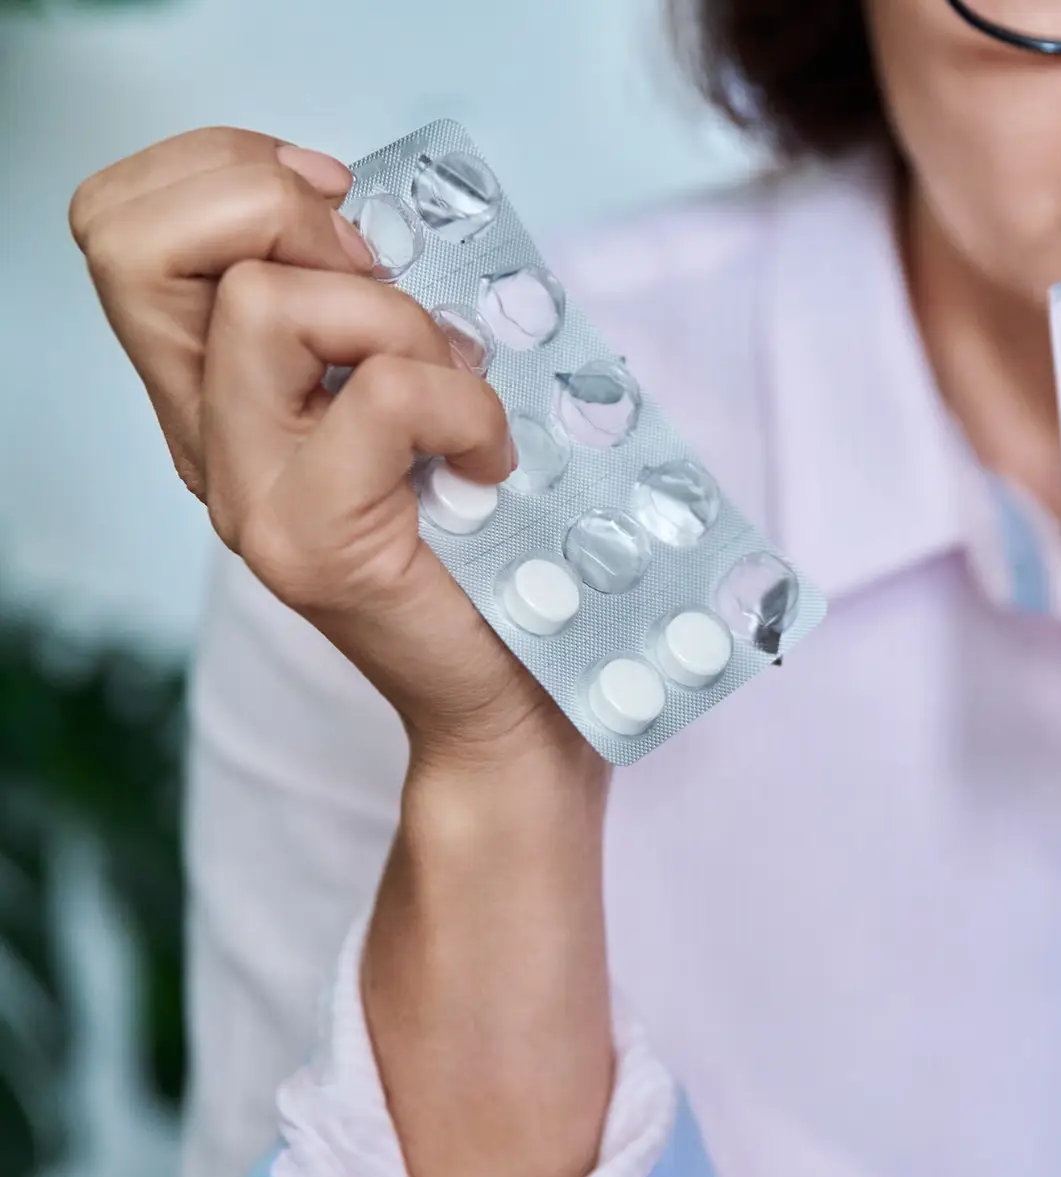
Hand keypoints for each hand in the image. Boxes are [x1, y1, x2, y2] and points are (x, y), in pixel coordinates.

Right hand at [71, 128, 566, 762]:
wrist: (514, 697)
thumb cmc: (492, 542)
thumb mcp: (427, 387)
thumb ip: (376, 304)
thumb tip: (379, 216)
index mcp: (218, 388)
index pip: (120, 224)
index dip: (226, 170)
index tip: (343, 210)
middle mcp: (205, 438)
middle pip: (132, 240)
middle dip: (280, 210)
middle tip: (385, 287)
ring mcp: (246, 494)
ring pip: (261, 302)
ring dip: (395, 319)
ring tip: (458, 396)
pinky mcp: (313, 542)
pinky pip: (385, 394)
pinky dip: (467, 404)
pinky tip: (491, 462)